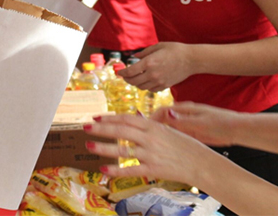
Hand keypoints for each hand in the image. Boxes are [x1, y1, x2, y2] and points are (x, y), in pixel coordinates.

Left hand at [84, 114, 210, 185]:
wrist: (201, 163)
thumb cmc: (184, 144)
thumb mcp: (167, 129)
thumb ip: (149, 125)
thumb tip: (133, 118)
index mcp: (152, 125)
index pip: (125, 118)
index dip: (109, 117)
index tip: (96, 117)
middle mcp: (149, 137)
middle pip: (120, 130)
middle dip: (101, 128)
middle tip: (85, 126)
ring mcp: (150, 153)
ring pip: (122, 149)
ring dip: (104, 147)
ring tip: (89, 145)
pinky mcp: (153, 169)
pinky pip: (131, 169)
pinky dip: (117, 170)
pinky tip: (104, 170)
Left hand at [118, 42, 193, 91]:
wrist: (191, 60)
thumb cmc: (175, 50)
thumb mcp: (158, 47)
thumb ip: (144, 53)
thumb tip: (134, 57)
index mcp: (149, 63)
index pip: (130, 72)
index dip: (122, 73)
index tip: (119, 73)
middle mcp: (153, 74)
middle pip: (134, 81)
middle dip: (127, 79)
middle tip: (125, 77)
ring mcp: (159, 81)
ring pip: (142, 87)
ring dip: (136, 84)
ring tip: (134, 79)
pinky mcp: (165, 86)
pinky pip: (151, 90)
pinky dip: (146, 87)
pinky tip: (145, 81)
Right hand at [152, 102, 239, 146]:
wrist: (236, 129)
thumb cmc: (221, 122)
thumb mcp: (201, 122)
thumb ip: (183, 119)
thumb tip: (166, 113)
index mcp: (184, 108)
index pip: (161, 111)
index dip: (151, 118)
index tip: (143, 127)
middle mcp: (182, 115)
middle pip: (163, 119)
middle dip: (152, 127)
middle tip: (144, 137)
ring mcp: (187, 123)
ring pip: (169, 128)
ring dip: (160, 134)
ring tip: (151, 144)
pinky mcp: (191, 132)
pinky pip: (177, 135)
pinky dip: (170, 140)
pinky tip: (166, 148)